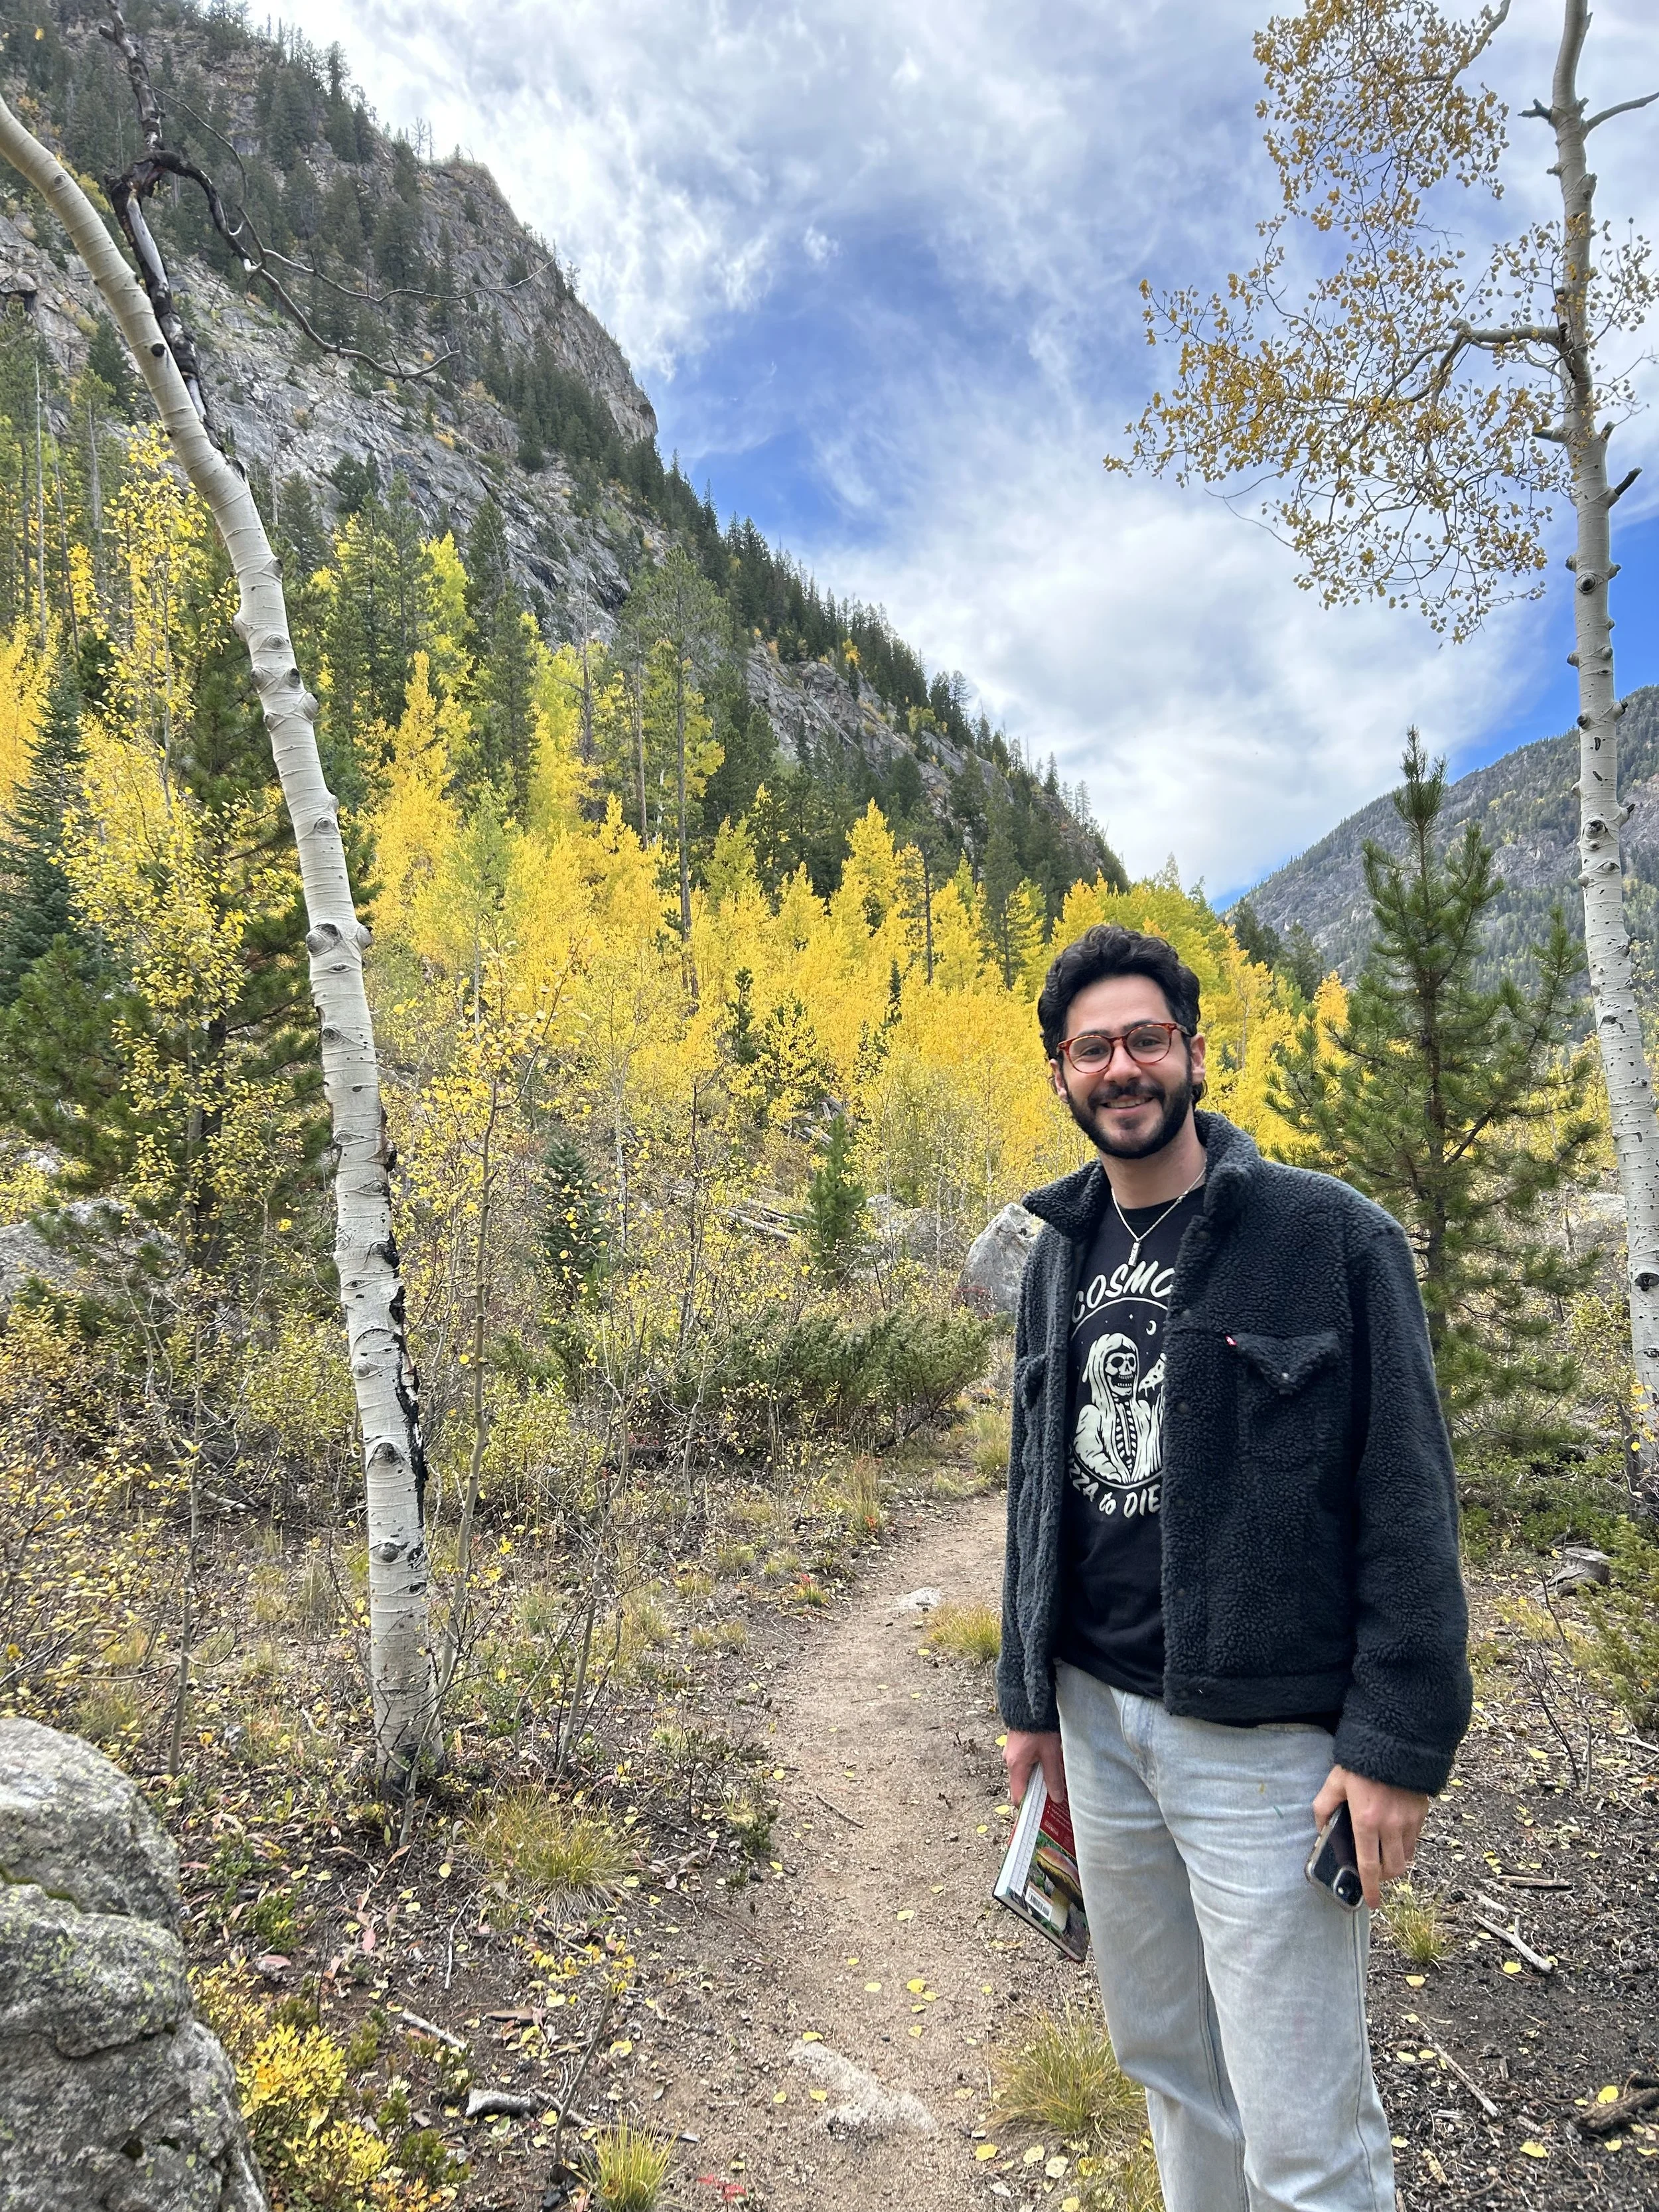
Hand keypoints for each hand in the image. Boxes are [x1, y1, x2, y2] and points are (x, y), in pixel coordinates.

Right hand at [1003, 1728, 1066, 1807]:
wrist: (1029, 1702)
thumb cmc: (1039, 1727)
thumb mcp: (1050, 1753)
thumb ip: (1053, 1777)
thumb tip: (1057, 1798)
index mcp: (1016, 1766)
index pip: (1017, 1797)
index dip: (1028, 1807)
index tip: (1041, 1813)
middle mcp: (1010, 1761)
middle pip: (1021, 1786)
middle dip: (1036, 1793)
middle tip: (1053, 1798)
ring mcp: (1011, 1753)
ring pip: (1024, 1774)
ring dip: (1037, 1779)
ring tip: (1054, 1782)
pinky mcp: (1016, 1746)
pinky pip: (1024, 1764)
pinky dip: (1035, 1768)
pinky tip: (1048, 1766)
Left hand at [1314, 1764, 1428, 1909]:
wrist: (1394, 1741)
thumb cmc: (1360, 1763)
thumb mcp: (1334, 1782)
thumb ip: (1323, 1808)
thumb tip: (1321, 1831)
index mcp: (1366, 1821)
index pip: (1369, 1866)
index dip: (1371, 1888)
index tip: (1371, 1902)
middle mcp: (1391, 1825)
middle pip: (1393, 1869)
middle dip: (1384, 1877)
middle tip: (1374, 1872)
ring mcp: (1409, 1820)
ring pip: (1406, 1857)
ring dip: (1395, 1861)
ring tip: (1383, 1853)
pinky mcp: (1421, 1813)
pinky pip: (1415, 1839)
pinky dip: (1405, 1844)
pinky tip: (1393, 1834)